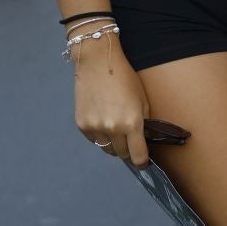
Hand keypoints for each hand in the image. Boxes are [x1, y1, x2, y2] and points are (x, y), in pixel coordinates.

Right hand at [72, 36, 152, 167]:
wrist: (97, 63)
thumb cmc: (125, 78)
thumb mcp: (142, 100)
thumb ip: (144, 123)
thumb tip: (144, 141)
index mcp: (131, 123)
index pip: (137, 155)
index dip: (142, 161)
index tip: (144, 162)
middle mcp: (112, 129)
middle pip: (121, 154)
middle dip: (129, 152)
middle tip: (132, 145)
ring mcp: (95, 128)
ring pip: (106, 149)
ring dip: (114, 145)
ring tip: (118, 132)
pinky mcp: (82, 125)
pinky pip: (94, 140)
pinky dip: (100, 137)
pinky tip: (104, 122)